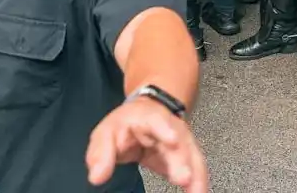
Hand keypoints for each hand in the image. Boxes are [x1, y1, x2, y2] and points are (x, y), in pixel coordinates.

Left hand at [86, 98, 207, 192]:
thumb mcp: (106, 133)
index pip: (158, 121)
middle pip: (180, 143)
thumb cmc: (126, 125)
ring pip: (194, 157)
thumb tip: (96, 177)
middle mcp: (172, 128)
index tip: (171, 140)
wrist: (148, 114)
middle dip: (183, 161)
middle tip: (184, 178)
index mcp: (149, 117)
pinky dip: (199, 183)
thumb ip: (101, 154)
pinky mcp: (188, 156)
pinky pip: (197, 170)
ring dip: (197, 176)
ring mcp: (183, 142)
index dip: (165, 130)